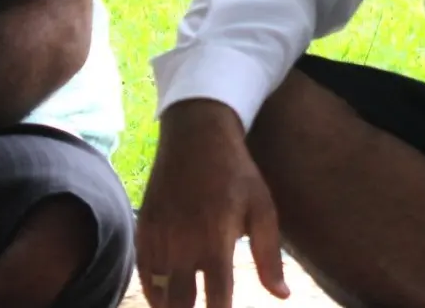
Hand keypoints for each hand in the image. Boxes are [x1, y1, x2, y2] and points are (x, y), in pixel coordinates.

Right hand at [135, 100, 287, 307]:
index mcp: (216, 240)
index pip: (217, 299)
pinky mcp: (144, 226)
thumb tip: (282, 296)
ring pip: (158, 291)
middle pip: (180, 303)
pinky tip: (165, 297)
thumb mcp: (263, 209)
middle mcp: (183, 243)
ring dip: (171, 306)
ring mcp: (159, 235)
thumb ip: (270, 257)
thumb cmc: (236, 173)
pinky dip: (152, 289)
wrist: (196, 134)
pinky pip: (142, 271)